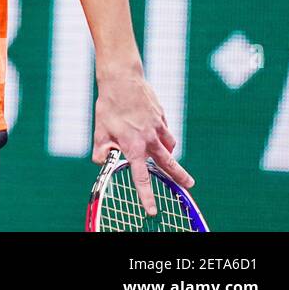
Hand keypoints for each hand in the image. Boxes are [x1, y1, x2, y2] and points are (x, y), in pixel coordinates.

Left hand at [92, 65, 193, 215]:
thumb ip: (101, 149)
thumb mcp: (99, 129)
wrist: (122, 79)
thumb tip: (103, 162)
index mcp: (134, 146)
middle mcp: (150, 139)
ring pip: (169, 145)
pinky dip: (162, 134)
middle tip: (189, 187)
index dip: (146, 195)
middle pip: (169, 164)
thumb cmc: (109, 106)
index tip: (151, 210)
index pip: (141, 177)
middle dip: (179, 177)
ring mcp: (158, 126)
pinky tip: (152, 129)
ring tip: (164, 156)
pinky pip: (165, 130)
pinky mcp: (162, 116)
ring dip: (168, 153)